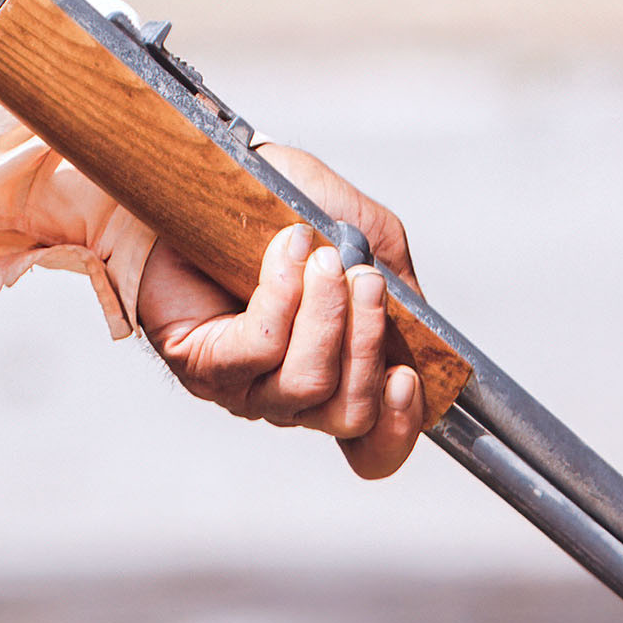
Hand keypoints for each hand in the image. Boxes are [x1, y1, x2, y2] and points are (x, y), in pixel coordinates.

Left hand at [115, 152, 434, 481]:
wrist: (207, 176)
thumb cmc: (282, 210)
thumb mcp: (365, 238)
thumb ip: (401, 287)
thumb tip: (419, 333)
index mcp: (335, 379)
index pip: (372, 446)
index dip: (398, 428)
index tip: (406, 377)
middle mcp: (289, 396)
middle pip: (348, 413)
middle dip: (367, 344)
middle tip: (365, 279)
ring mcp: (243, 387)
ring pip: (307, 384)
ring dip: (328, 318)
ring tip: (327, 261)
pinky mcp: (203, 363)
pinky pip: (259, 349)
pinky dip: (284, 296)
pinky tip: (288, 252)